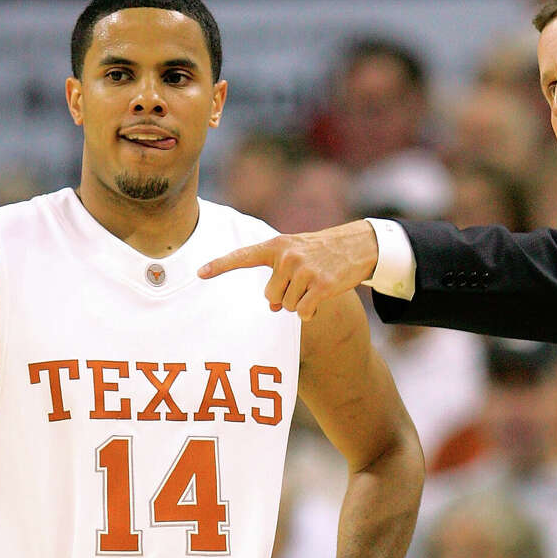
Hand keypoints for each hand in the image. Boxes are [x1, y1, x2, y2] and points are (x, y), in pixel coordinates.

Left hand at [198, 221, 378, 319]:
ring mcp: (304, 271)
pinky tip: (319, 300)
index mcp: (276, 246)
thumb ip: (278, 276)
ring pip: (286, 306)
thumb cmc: (321, 251)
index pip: (242, 256)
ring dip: (299, 303)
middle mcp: (287, 257)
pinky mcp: (322, 285)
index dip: (220, 266)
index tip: (199, 273)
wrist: (357, 244)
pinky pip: (302, 312)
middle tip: (302, 283)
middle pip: (269, 297)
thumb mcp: (296, 254)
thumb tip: (273, 307)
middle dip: (284, 297)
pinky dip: (309, 312)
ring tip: (314, 285)